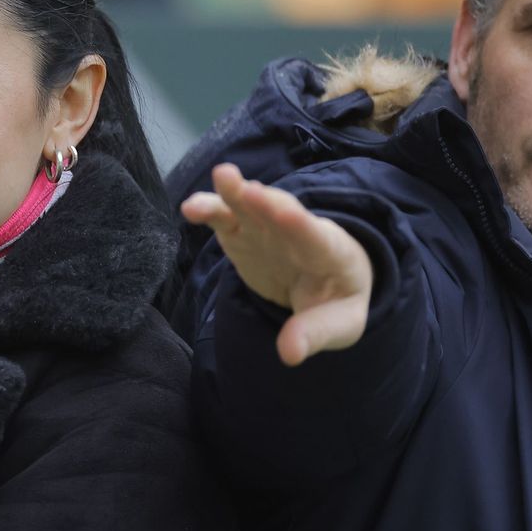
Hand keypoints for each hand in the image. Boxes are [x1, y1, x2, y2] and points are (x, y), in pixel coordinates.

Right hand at [180, 162, 372, 366]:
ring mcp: (267, 229)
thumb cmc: (335, 301)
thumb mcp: (340, 324)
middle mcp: (298, 233)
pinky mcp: (242, 232)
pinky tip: (191, 207)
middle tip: (248, 190)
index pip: (316, 238)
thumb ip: (316, 334)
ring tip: (220, 177)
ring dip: (234, 192)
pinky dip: (210, 209)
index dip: (301, 226)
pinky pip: (225, 217)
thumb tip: (288, 353)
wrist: (325, 279)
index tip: (287, 214)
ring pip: (251, 206)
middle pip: (283, 213)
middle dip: (266, 202)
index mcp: (331, 254)